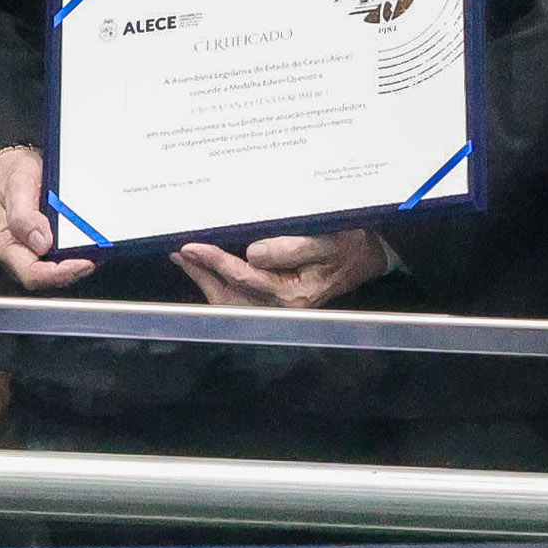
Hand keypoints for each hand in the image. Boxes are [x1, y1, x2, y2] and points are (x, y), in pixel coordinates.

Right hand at [0, 146, 95, 288]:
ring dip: (76, 265)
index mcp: (2, 245)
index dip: (59, 274)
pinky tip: (88, 247)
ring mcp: (28, 255)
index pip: (31, 274)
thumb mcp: (17, 184)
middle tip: (95, 257)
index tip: (83, 264)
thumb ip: (24, 215)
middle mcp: (14, 256)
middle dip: (72, 272)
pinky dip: (75, 256)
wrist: (13, 170)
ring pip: (55, 273)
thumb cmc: (13, 176)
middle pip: (46, 279)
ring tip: (95, 251)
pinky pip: (58, 261)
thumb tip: (42, 242)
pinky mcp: (40, 251)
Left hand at [170, 227, 396, 312]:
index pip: (245, 278)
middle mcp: (281, 306)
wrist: (368, 257)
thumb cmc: (350, 246)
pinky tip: (205, 268)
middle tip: (179, 252)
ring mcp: (277, 306)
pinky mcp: (274, 300)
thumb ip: (291, 248)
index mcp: (294, 294)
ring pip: (230, 300)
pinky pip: (238, 297)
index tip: (193, 247)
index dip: (216, 262)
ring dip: (206, 280)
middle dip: (202, 275)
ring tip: (185, 258)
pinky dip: (218, 283)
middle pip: (229, 296)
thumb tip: (252, 253)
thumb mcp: (327, 241)